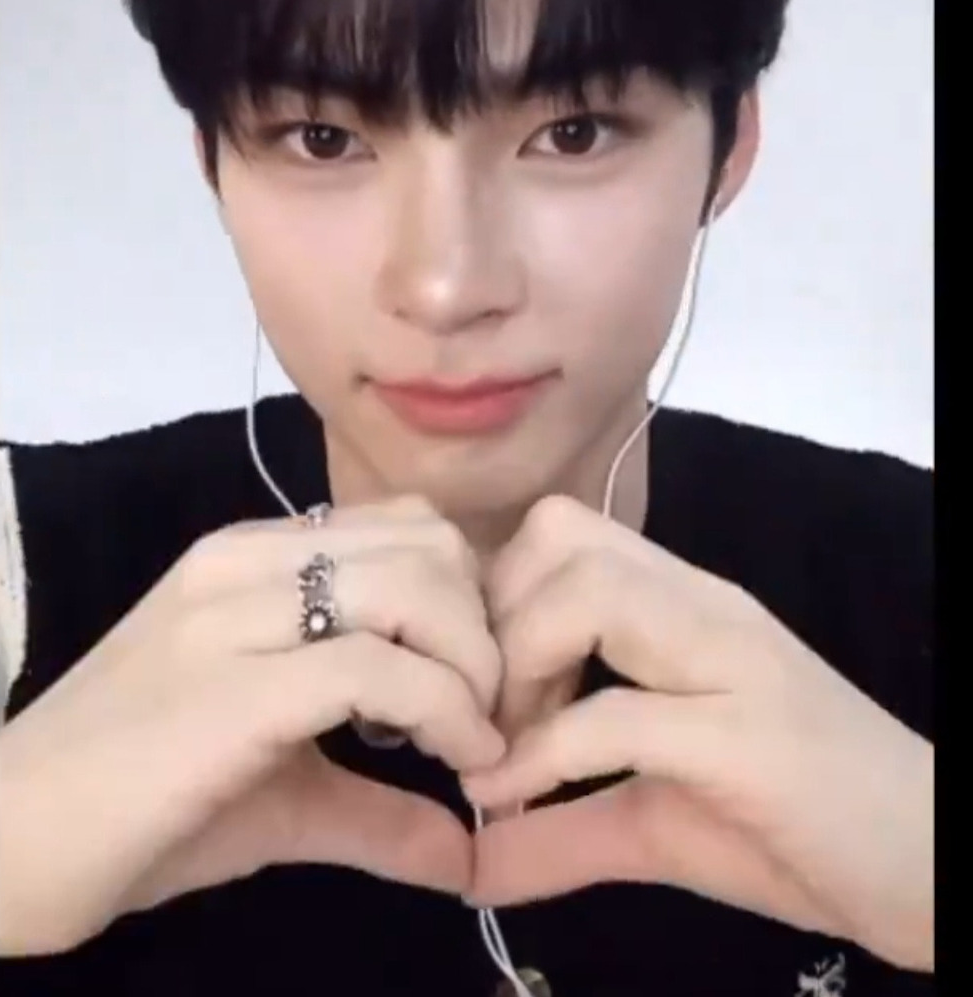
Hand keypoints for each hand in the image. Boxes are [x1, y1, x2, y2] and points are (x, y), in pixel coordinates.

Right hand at [0, 498, 502, 957]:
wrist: (10, 839)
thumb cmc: (137, 807)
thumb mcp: (278, 795)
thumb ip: (376, 810)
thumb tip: (469, 857)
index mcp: (254, 563)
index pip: (408, 527)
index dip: (472, 598)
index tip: (482, 682)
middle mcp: (247, 564)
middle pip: (429, 543)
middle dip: (487, 628)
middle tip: (487, 711)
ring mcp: (237, 614)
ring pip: (416, 584)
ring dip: (475, 664)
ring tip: (471, 737)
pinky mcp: (235, 684)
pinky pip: (380, 665)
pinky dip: (448, 710)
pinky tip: (457, 760)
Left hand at [461, 496, 933, 972]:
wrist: (930, 862)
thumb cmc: (798, 829)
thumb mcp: (657, 825)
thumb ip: (561, 830)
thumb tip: (468, 862)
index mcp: (683, 607)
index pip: (561, 532)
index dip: (494, 597)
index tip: (480, 687)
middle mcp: (705, 609)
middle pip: (560, 539)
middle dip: (494, 622)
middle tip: (488, 716)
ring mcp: (733, 662)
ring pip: (590, 593)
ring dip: (519, 669)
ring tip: (507, 750)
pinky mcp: (752, 737)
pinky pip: (620, 715)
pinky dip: (542, 756)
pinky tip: (512, 801)